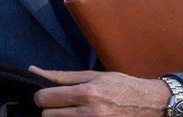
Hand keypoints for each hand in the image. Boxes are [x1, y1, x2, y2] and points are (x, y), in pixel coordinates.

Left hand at [31, 66, 170, 115]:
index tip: (46, 94)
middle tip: (60, 102)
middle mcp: (90, 113)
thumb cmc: (119, 85)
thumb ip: (61, 76)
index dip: (41, 95)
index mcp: (86, 93)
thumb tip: (33, 70)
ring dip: (59, 116)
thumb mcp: (91, 75)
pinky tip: (77, 115)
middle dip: (49, 107)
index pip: (45, 99)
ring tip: (70, 109)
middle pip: (47, 115)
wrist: (149, 103)